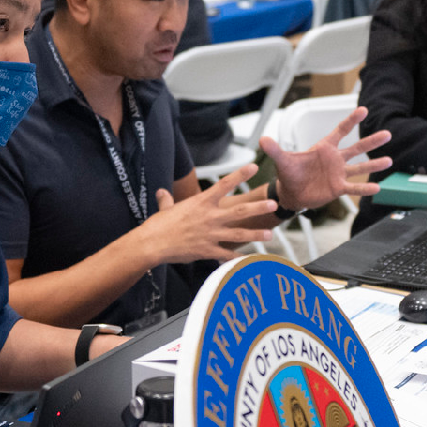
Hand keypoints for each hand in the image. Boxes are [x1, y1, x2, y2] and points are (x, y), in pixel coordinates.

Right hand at [138, 163, 275, 262]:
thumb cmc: (158, 225)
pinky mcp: (207, 251)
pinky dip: (237, 258)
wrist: (152, 244)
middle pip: (239, 210)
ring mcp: (210, 235)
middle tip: (273, 204)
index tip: (254, 166)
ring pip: (238, 234)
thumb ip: (167, 200)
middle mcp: (209, 217)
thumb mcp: (165, 209)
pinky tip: (248, 261)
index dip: (240, 174)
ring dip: (255, 234)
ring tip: (269, 235)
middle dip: (258, 207)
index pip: (224, 184)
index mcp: (201, 203)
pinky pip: (226, 254)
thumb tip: (162, 193)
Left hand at [262, 106, 391, 211]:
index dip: (351, 120)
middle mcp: (335, 159)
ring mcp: (339, 173)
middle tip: (387, 134)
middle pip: (357, 147)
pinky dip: (364, 187)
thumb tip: (262, 138)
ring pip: (360, 167)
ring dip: (374, 164)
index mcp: (324, 148)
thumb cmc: (289, 174)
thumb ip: (275, 149)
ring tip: (389, 160)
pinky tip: (377, 187)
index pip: (340, 131)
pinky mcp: (338, 188)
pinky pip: (353, 187)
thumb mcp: (281, 161)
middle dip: (371, 141)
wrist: (291, 193)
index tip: (363, 110)